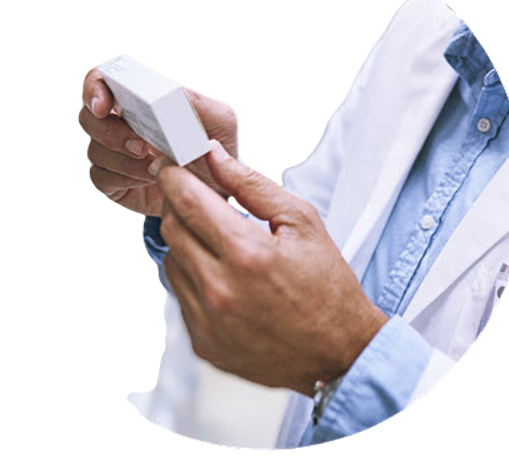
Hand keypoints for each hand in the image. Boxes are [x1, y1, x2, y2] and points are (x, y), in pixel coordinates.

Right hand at [78, 67, 237, 215]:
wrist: (219, 189)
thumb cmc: (215, 149)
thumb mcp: (218, 121)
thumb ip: (196, 102)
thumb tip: (169, 92)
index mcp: (138, 101)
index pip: (101, 81)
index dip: (94, 89)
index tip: (104, 106)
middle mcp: (119, 123)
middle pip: (88, 118)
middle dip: (110, 132)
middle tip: (141, 147)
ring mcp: (113, 153)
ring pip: (95, 151)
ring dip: (125, 161)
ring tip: (157, 168)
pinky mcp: (113, 182)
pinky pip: (100, 178)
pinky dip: (125, 179)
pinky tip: (149, 180)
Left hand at [156, 140, 388, 396]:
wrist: (340, 352)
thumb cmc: (327, 284)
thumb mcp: (302, 222)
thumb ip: (252, 185)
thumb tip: (215, 156)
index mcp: (246, 254)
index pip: (188, 201)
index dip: (172, 177)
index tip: (169, 165)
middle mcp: (219, 290)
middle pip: (171, 230)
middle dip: (177, 206)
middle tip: (197, 199)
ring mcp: (207, 322)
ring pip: (171, 262)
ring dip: (186, 242)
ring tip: (216, 241)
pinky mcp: (203, 344)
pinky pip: (180, 296)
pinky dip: (193, 277)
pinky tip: (221, 276)